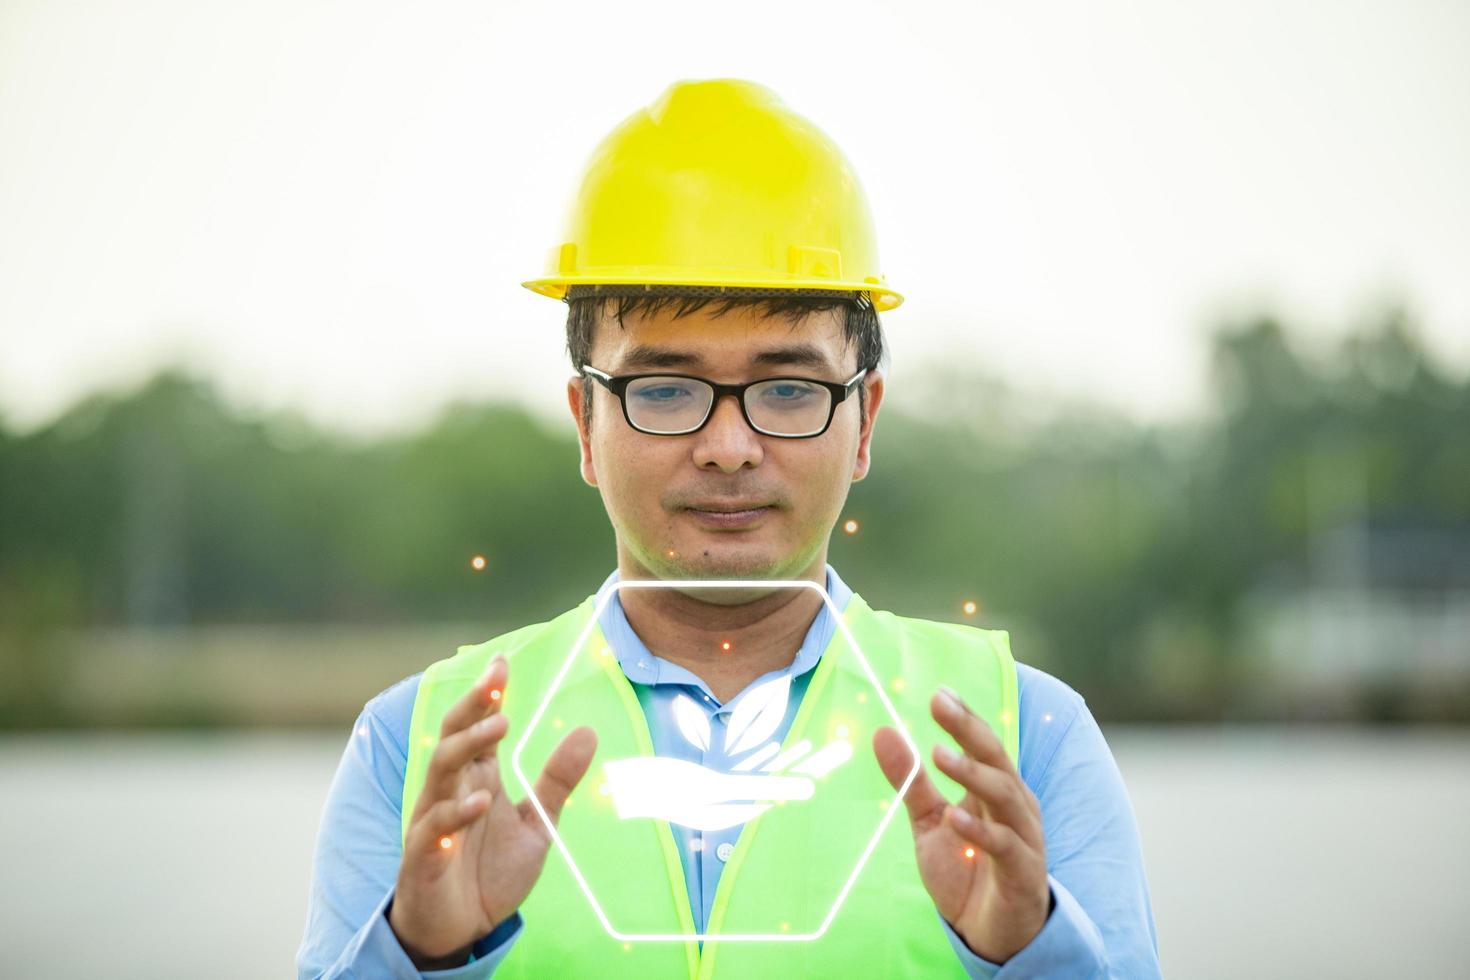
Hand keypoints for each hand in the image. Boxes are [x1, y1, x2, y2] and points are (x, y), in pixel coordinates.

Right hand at [389, 654, 597, 965]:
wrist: (460, 930)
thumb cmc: (489, 872)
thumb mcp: (536, 824)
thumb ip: (557, 780)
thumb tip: (587, 731)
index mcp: (477, 777)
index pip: (478, 726)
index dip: (487, 695)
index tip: (502, 663)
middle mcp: (451, 790)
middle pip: (454, 735)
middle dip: (473, 705)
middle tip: (497, 683)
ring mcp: (433, 820)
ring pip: (439, 770)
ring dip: (467, 746)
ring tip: (498, 727)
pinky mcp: (425, 856)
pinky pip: (434, 828)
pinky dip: (455, 813)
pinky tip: (479, 802)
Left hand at [873, 687, 1049, 963]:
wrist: (996, 934)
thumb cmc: (966, 870)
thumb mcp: (930, 820)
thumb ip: (911, 779)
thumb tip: (882, 732)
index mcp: (995, 788)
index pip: (983, 744)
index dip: (963, 717)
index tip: (939, 692)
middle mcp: (1014, 806)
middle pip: (996, 758)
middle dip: (969, 730)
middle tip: (940, 704)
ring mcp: (1022, 837)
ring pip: (1004, 795)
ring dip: (973, 773)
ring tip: (941, 754)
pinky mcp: (1022, 872)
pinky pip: (1003, 845)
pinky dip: (978, 830)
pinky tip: (953, 816)